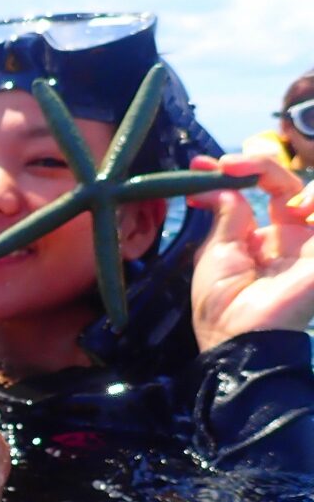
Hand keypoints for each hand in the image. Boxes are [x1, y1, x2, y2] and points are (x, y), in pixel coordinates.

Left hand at [187, 153, 313, 351]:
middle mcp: (290, 235)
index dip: (235, 171)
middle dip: (254, 163)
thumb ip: (225, 215)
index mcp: (263, 237)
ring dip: (287, 177)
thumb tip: (217, 184)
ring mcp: (310, 242)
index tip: (199, 165)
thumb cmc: (222, 303)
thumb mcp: (216, 251)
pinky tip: (295, 207)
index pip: (259, 190)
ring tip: (263, 185)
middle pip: (286, 182)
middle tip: (224, 164)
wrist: (238, 337)